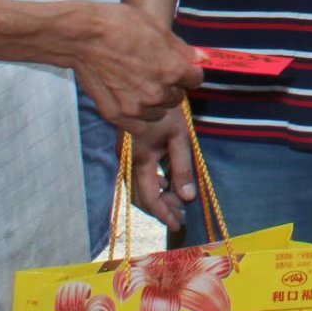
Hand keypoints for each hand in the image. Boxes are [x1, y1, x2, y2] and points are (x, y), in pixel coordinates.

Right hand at [71, 3, 200, 131]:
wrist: (82, 36)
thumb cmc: (119, 25)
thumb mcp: (157, 28)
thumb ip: (182, 49)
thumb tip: (203, 59)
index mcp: (171, 71)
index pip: (196, 80)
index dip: (188, 72)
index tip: (178, 66)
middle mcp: (157, 93)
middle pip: (177, 97)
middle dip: (171, 86)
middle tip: (152, 72)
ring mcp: (136, 108)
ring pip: (159, 112)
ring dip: (154, 102)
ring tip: (138, 84)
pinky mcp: (116, 116)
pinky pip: (139, 125)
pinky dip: (137, 115)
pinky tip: (128, 98)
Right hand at [127, 109, 197, 229]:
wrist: (141, 86)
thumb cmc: (164, 110)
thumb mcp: (179, 136)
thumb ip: (182, 168)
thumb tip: (187, 197)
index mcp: (141, 159)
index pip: (150, 199)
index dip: (163, 214)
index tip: (178, 223)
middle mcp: (127, 162)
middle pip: (140, 198)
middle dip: (160, 210)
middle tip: (181, 215)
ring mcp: (124, 157)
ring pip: (137, 189)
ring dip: (156, 198)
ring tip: (177, 201)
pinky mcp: (126, 152)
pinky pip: (136, 177)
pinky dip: (151, 186)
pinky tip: (166, 183)